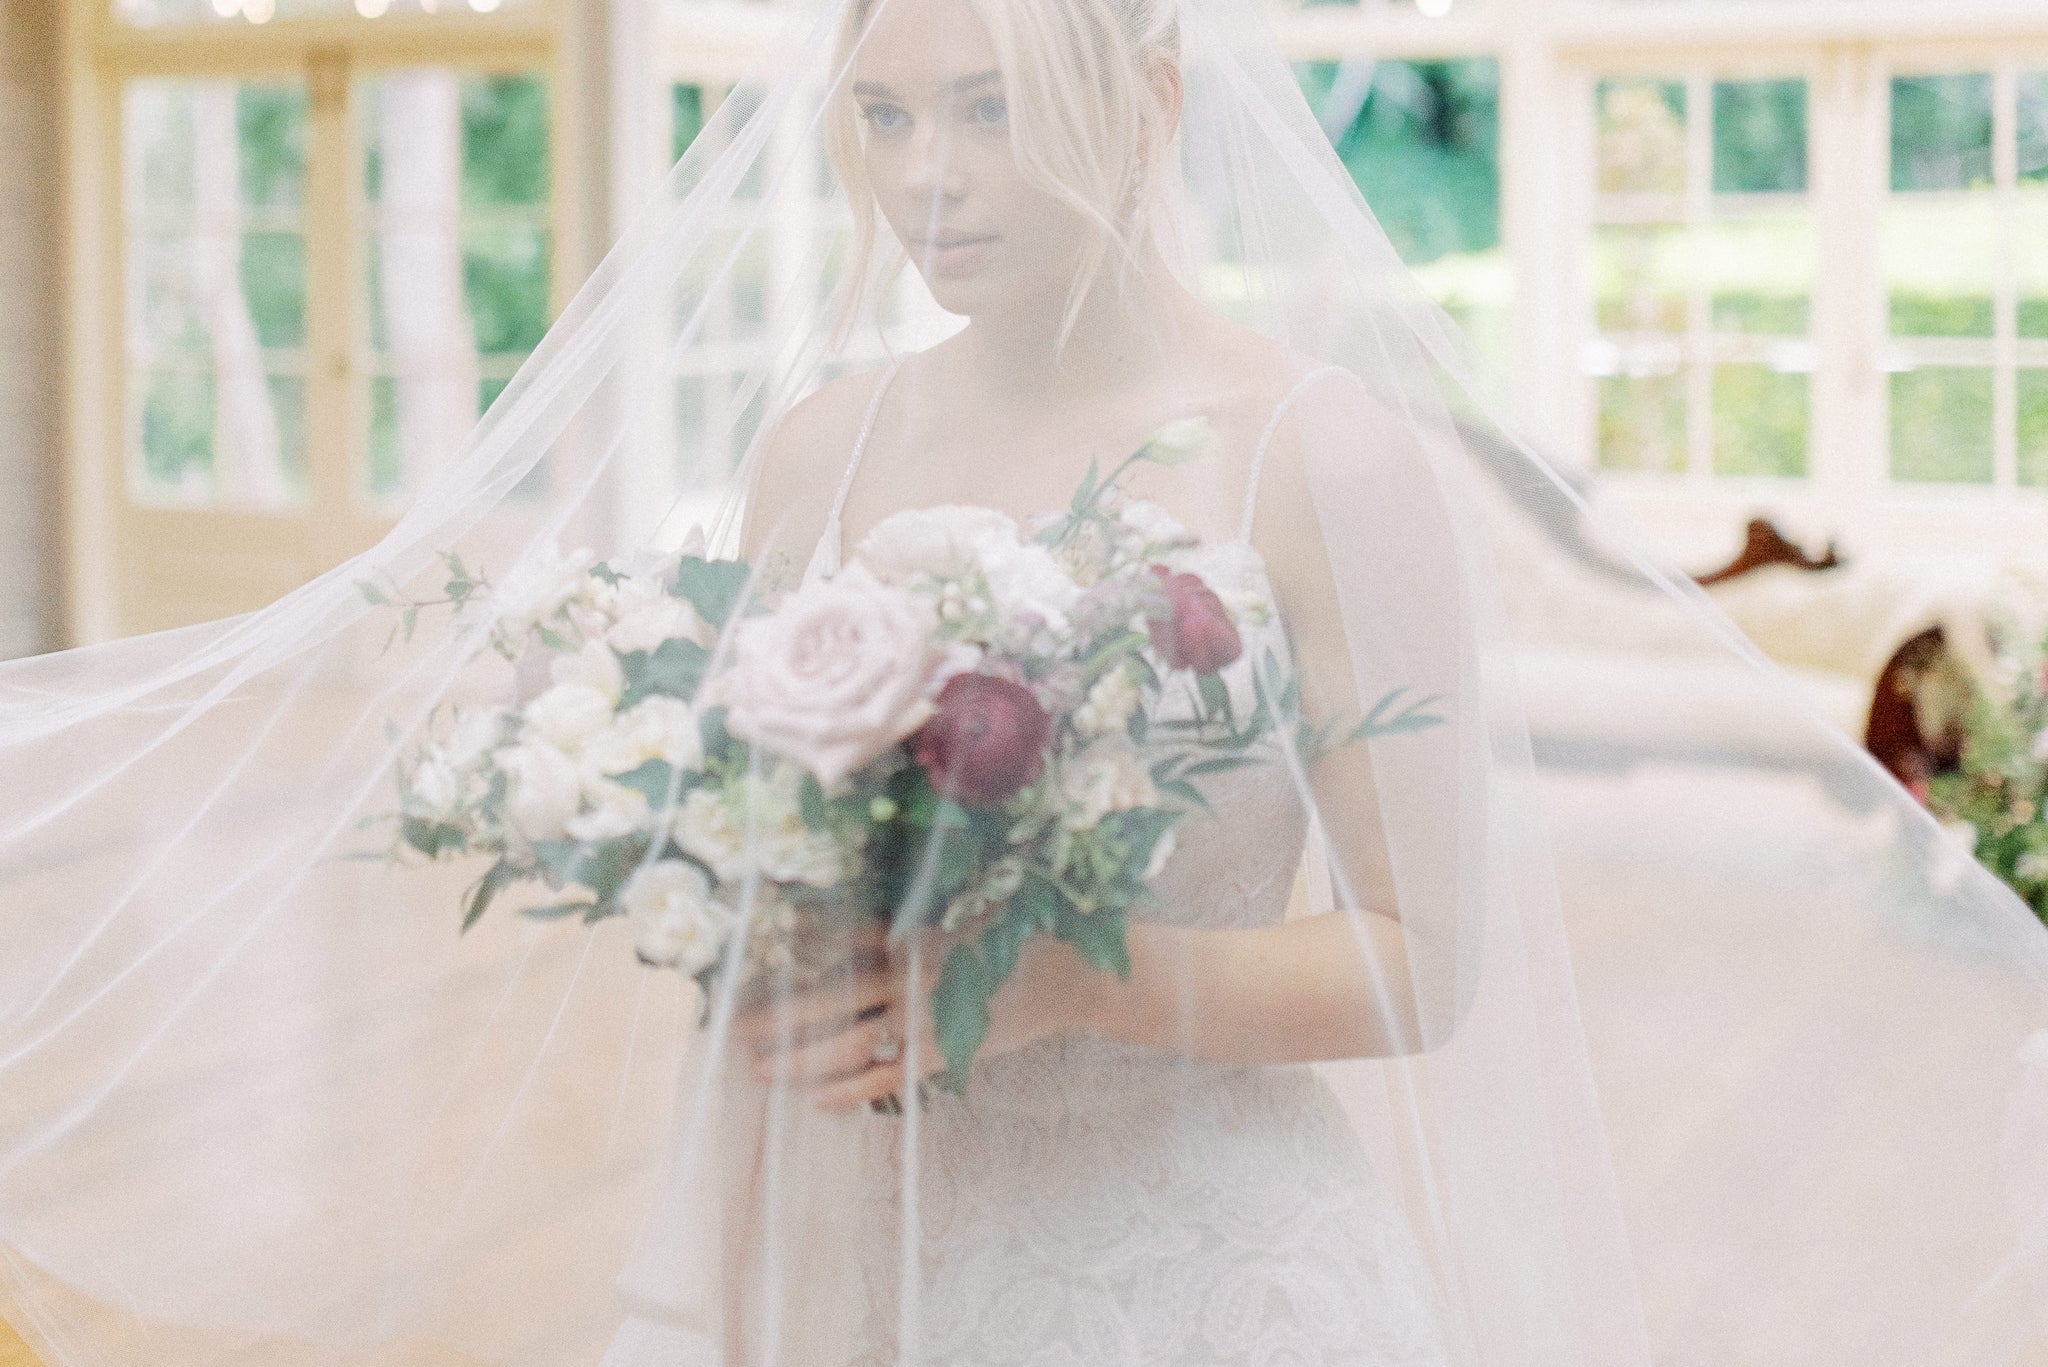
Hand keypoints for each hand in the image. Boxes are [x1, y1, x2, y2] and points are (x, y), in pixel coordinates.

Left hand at [731, 926, 1105, 1112]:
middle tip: (735, 1028)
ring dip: (800, 1057)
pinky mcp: (944, 1053)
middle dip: (780, 1015)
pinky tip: (814, 1099)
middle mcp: (911, 972)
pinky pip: (885, 1080)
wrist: (1071, 975)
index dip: (792, 955)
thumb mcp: (960, 908)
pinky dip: (848, 1091)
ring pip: (848, 1044)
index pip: (838, 941)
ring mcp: (926, 1017)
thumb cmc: (1014, 933)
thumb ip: (906, 917)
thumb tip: (851, 918)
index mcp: (913, 930)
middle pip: (830, 997)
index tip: (750, 964)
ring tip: (759, 1067)